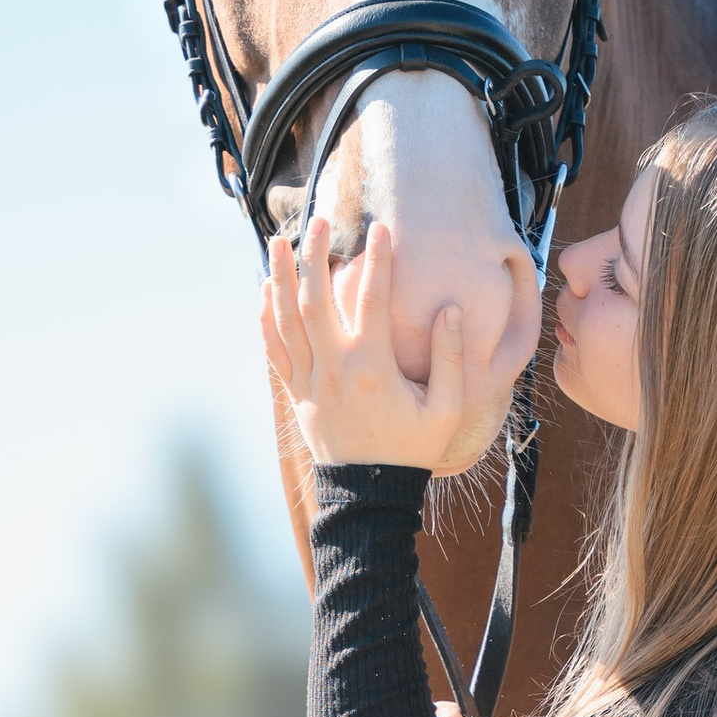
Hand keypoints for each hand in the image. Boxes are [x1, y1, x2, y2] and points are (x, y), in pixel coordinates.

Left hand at [261, 219, 524, 477]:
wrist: (370, 495)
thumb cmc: (412, 449)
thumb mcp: (446, 410)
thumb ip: (450, 359)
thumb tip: (450, 310)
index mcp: (372, 369)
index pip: (372, 301)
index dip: (378, 261)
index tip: (381, 229)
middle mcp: (334, 370)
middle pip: (315, 301)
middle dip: (316, 257)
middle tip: (320, 222)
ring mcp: (310, 382)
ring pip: (287, 321)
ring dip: (281, 278)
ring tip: (280, 242)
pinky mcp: (297, 394)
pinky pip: (276, 350)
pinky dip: (267, 319)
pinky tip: (265, 290)